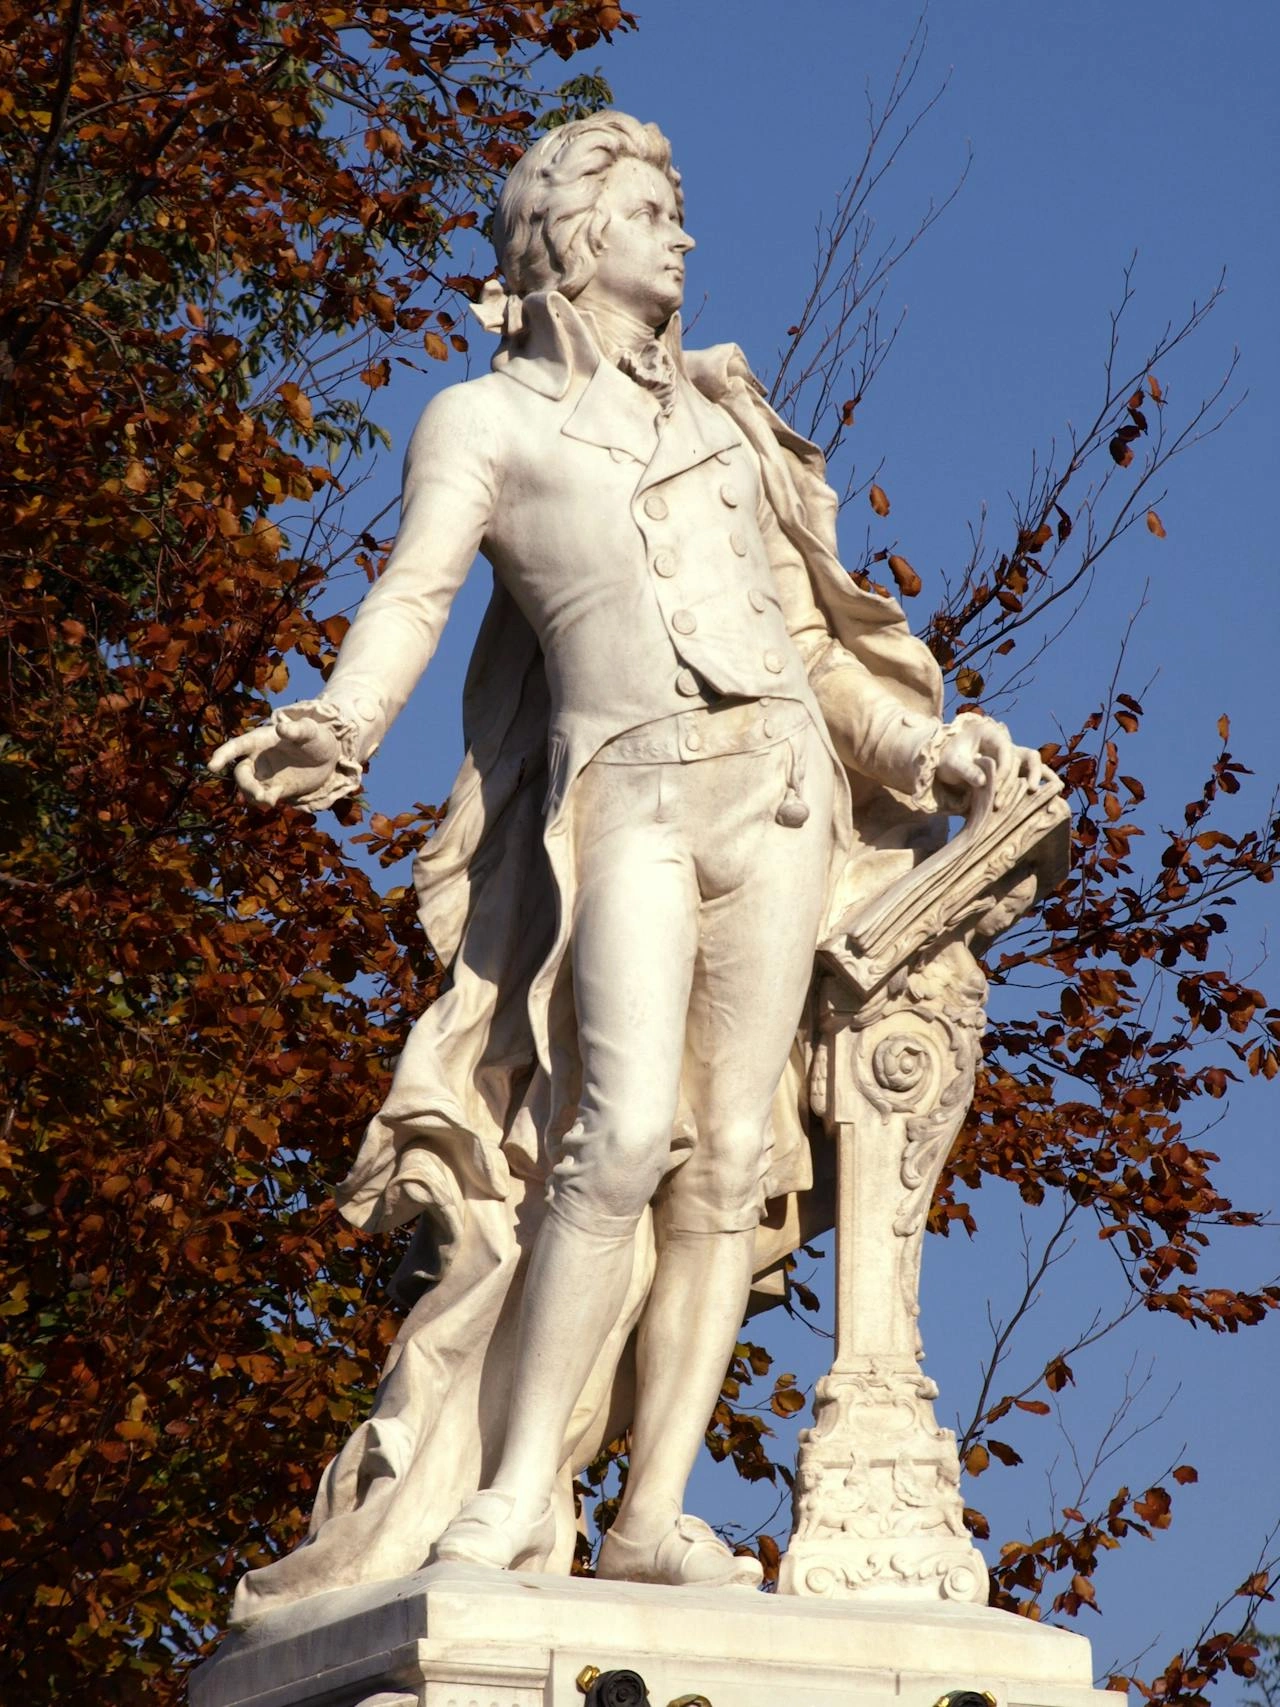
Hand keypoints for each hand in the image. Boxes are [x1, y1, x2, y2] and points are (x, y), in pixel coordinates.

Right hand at [209, 710, 340, 807]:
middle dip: (246, 785)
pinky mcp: (275, 789)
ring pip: (249, 788)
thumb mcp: (310, 730)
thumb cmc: (316, 737)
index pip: (236, 747)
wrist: (328, 757)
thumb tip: (281, 728)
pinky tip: (274, 801)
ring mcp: (265, 776)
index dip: (222, 755)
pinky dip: (265, 800)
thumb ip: (297, 730)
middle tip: (260, 796)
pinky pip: (264, 797)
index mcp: (260, 740)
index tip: (212, 766)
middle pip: (241, 774)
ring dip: (253, 796)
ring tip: (269, 801)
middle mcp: (258, 759)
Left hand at [935, 714, 1045, 809]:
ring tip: (1035, 794)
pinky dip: (1039, 780)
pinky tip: (1047, 793)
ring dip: (1036, 778)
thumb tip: (983, 782)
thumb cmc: (948, 759)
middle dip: (1013, 783)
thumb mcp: (951, 763)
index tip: (994, 789)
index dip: (1004, 771)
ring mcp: (1012, 755)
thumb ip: (966, 770)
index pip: (1006, 751)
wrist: (948, 763)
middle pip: (1022, 759)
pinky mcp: (1014, 769)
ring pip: (1033, 763)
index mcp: (991, 734)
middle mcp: (1006, 743)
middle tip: (999, 804)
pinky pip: (1031, 772)